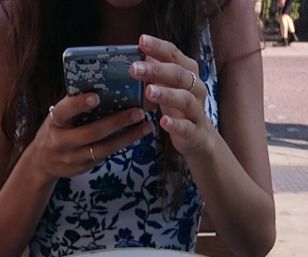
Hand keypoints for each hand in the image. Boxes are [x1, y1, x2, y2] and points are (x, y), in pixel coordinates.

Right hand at [28, 91, 150, 180]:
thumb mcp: (58, 116)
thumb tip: (102, 81)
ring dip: (127, 137)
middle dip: (116, 122)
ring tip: (145, 126)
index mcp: (55, 123)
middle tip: (137, 112)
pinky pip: (105, 155)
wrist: (42, 162)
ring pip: (103, 149)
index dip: (79, 104)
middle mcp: (62, 142)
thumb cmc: (56, 129)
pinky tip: (137, 135)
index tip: (96, 96)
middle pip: (91, 133)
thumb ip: (74, 103)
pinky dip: (122, 144)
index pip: (64, 111)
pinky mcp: (84, 167)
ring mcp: (73, 158)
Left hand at [130, 34, 211, 158]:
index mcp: (189, 73)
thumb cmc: (178, 109)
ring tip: (148, 91)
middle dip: (156, 70)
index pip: (174, 55)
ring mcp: (196, 110)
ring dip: (166, 94)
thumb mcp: (167, 87)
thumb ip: (157, 70)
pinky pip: (186, 126)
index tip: (141, 40)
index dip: (158, 47)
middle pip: (178, 75)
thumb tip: (141, 50)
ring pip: (184, 99)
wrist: (198, 138)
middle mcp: (196, 88)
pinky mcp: (194, 131)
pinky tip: (163, 121)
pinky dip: (175, 123)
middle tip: (134, 68)